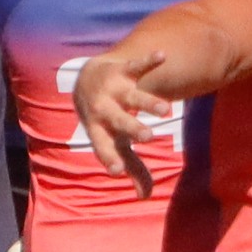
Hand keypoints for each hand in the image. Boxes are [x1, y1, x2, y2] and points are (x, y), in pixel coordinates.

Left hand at [73, 49, 172, 195]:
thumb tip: (143, 196)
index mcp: (99, 130)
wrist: (86, 80)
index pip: (103, 146)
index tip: (117, 171)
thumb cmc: (104, 120)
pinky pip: (136, 64)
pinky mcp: (122, 70)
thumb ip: (131, 166)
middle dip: (132, 128)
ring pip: (132, 95)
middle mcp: (104, 109)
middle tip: (149, 137)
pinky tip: (163, 56)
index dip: (109, 158)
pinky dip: (149, 60)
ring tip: (166, 111)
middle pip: (119, 120)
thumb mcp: (114, 141)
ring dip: (148, 101)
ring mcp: (113, 89)